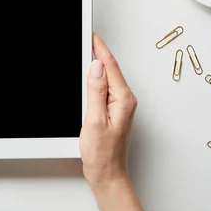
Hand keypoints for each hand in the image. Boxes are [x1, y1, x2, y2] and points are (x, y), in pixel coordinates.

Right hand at [80, 32, 137, 187]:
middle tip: (85, 37)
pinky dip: (97, 77)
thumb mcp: (94, 120)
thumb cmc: (102, 154)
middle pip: (110, 68)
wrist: (108, 174)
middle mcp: (125, 100)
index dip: (99, 48)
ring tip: (86, 50)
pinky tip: (89, 74)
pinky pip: (106, 87)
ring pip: (108, 77)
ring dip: (97, 64)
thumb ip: (96, 91)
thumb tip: (96, 67)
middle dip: (97, 51)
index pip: (109, 66)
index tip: (90, 35)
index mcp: (123, 99)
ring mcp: (121, 105)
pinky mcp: (114, 110)